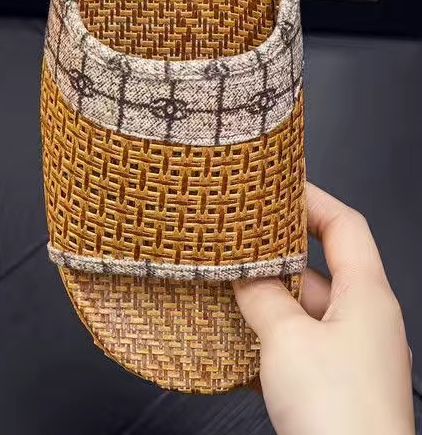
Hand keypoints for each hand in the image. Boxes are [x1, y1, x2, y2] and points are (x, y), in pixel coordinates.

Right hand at [233, 183, 414, 434]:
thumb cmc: (339, 413)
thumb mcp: (287, 338)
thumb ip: (261, 297)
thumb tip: (243, 276)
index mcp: (367, 295)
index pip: (345, 225)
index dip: (311, 198)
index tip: (275, 183)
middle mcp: (365, 319)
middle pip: (319, 263)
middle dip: (276, 248)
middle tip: (237, 232)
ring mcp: (351, 352)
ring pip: (305, 304)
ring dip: (268, 293)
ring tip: (226, 279)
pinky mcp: (335, 382)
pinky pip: (300, 338)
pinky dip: (270, 329)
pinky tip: (238, 330)